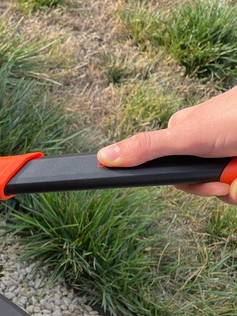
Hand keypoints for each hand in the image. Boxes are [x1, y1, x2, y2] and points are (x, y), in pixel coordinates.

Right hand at [97, 86, 236, 203]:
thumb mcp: (187, 136)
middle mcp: (204, 146)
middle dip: (219, 188)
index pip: (176, 177)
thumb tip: (103, 157)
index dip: (193, 187)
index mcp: (182, 138)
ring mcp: (225, 153)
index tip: (208, 186)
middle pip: (203, 184)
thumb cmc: (235, 116)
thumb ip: (147, 148)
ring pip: (227, 187)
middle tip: (228, 179)